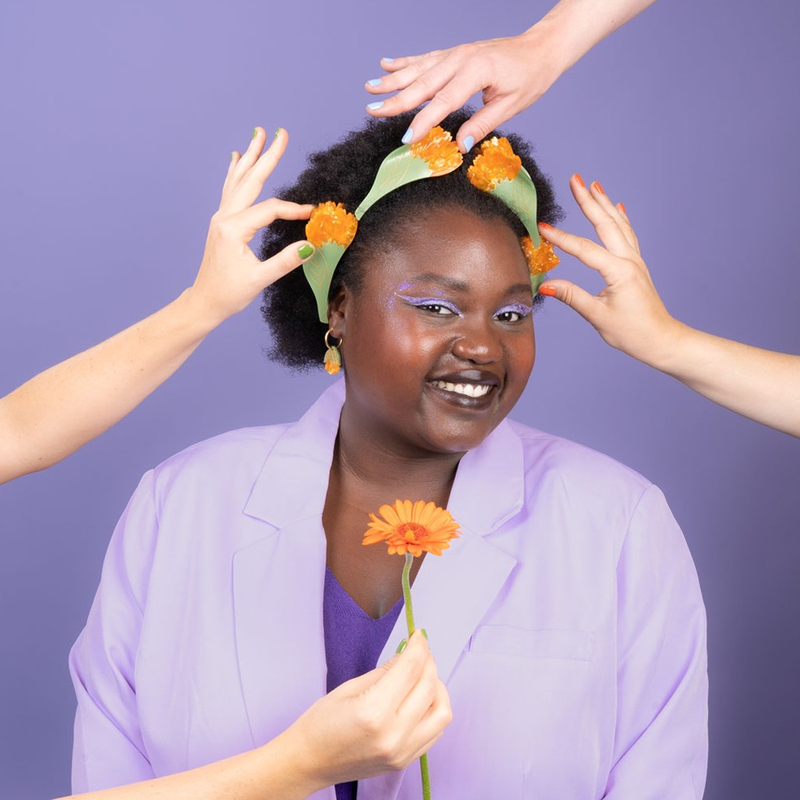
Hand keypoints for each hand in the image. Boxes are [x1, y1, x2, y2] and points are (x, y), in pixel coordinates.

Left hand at [187, 127, 314, 325]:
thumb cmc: (229, 293)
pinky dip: (236, 172)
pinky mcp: (222, 222)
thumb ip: (286, 260)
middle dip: (266, 156)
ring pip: (239, 180)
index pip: (269, 210)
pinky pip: (230, 190)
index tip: (313, 213)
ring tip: (259, 134)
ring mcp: (221, 217)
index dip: (293, 209)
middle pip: (251, 181)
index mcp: (233, 230)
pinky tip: (237, 157)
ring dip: (250, 156)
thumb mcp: (259, 279)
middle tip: (280, 133)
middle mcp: (224, 218)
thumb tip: (311, 245)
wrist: (204, 301)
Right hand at [283, 630, 451, 788]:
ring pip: (442, 712)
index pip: (410, 670)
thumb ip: (385, 671)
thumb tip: (408, 654)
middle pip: (429, 688)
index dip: (418, 647)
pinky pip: (435, 731)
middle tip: (419, 650)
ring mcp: (402, 753)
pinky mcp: (405, 762)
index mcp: (374, 713)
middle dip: (428, 662)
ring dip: (437, 687)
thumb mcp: (349, 687)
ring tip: (422, 676)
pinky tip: (420, 698)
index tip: (419, 635)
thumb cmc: (320, 723)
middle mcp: (393, 735)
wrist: (308, 763)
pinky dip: (434, 709)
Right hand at [364, 27, 563, 150]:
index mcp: (476, 71)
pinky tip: (386, 64)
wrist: (540, 49)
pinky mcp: (454, 53)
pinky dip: (404, 62)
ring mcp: (456, 53)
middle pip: (423, 83)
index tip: (406, 138)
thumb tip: (459, 145)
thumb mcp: (511, 106)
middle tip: (373, 111)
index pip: (444, 101)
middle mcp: (461, 59)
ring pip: (418, 68)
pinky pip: (425, 58)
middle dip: (396, 99)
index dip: (423, 121)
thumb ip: (482, 124)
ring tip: (370, 88)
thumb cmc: (530, 77)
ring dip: (392, 80)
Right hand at [537, 175, 682, 367]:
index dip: (561, 238)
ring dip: (604, 204)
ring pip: (618, 224)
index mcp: (618, 272)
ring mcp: (635, 261)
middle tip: (575, 179)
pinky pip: (628, 234)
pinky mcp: (636, 266)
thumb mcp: (598, 316)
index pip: (584, 249)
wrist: (661, 340)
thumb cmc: (632, 332)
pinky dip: (620, 218)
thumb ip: (572, 296)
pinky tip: (617, 208)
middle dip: (588, 200)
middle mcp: (629, 261)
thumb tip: (545, 284)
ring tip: (593, 185)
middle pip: (606, 224)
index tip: (542, 226)